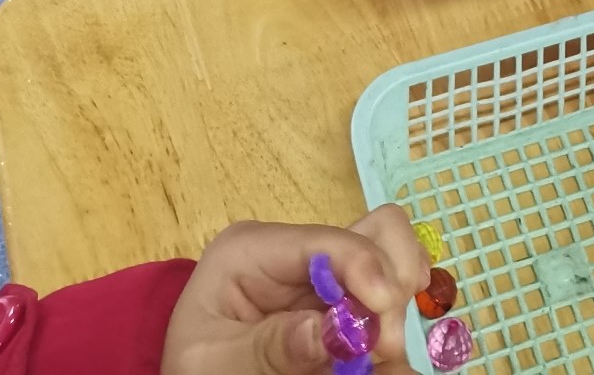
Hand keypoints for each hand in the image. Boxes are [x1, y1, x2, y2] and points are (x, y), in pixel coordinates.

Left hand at [160, 208, 429, 374]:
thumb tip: (331, 329)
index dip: (366, 266)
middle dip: (391, 283)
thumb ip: (269, 347)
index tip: (384, 313)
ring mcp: (325, 277)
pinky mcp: (341, 304)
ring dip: (397, 306)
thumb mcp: (213, 362)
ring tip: (382, 355)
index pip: (327, 240)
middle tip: (386, 344)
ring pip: (392, 259)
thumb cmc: (195, 367)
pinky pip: (387, 299)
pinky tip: (385, 357)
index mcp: (254, 250)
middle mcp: (297, 253)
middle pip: (375, 232)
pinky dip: (396, 324)